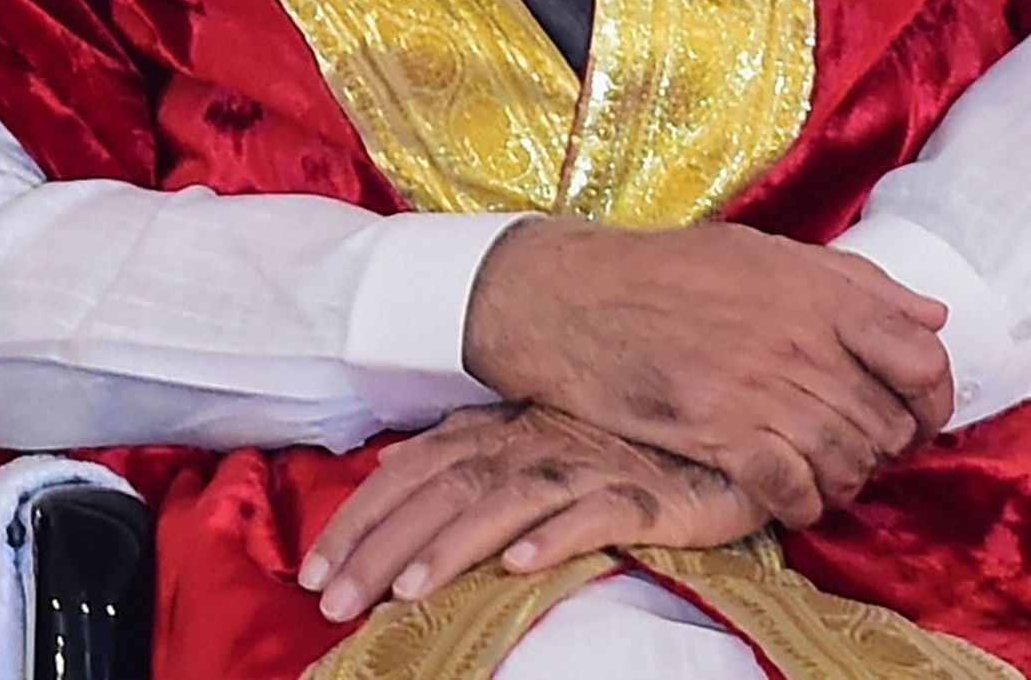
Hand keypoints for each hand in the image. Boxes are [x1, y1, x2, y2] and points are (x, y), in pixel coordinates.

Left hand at [300, 402, 765, 622]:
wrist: (717, 434)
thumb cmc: (615, 446)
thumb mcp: (529, 445)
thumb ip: (465, 459)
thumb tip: (391, 480)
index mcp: (493, 432)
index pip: (407, 473)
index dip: (357, 519)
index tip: (313, 569)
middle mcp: (527, 443)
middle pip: (438, 492)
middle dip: (379, 546)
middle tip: (333, 598)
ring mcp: (582, 466)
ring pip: (502, 503)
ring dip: (450, 546)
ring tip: (407, 592)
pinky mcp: (640, 494)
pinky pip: (592, 514)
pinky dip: (553, 537)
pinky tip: (519, 566)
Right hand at [462, 218, 951, 523]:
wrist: (567, 299)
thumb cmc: (662, 271)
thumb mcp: (761, 251)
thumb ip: (852, 281)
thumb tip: (931, 315)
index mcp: (816, 292)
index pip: (920, 357)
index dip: (934, 397)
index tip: (918, 414)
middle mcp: (798, 341)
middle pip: (885, 420)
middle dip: (885, 447)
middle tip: (862, 451)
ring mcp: (759, 389)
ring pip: (845, 460)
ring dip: (846, 480)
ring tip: (827, 477)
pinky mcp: (718, 432)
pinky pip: (790, 488)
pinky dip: (803, 505)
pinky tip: (793, 501)